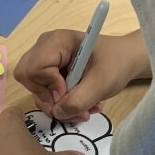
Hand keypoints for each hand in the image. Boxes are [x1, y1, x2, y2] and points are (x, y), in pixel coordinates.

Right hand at [14, 29, 150, 120]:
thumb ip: (78, 101)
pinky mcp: (47, 70)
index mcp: (57, 41)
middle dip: (49, 99)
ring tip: (83, 109)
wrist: (126, 59)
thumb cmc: (117, 64)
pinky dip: (59, 103)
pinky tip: (78, 103)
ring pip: (35, 88)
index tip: (69, 93)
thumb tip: (57, 113)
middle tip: (72, 107)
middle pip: (28, 78)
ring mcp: (44, 58)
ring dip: (57, 105)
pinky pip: (42, 91)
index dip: (49, 86)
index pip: (34, 69)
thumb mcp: (101, 84)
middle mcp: (45, 47)